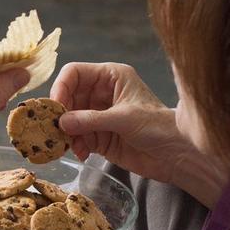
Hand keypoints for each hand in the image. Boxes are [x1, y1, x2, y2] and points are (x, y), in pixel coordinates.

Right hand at [50, 62, 227, 207]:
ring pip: (70, 120)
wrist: (175, 156)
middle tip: (55, 129)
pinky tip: (82, 154)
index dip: (61, 87)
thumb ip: (91, 120)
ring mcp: (99, 116)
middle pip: (68, 97)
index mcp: (111, 77)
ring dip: (67, 133)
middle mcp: (102, 94)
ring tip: (70, 146)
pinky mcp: (99, 137)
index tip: (54, 106)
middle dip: (61, 114)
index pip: (75, 73)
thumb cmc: (158, 127)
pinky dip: (75, 146)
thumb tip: (62, 122)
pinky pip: (78, 138)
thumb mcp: (124, 118)